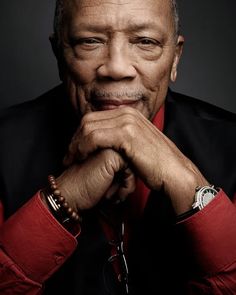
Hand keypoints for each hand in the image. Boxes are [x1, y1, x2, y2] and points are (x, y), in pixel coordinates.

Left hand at [64, 107, 208, 213]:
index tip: (74, 149)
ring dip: (76, 144)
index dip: (80, 134)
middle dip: (74, 138)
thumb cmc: (155, 162)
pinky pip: (94, 137)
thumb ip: (122, 136)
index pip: (93, 118)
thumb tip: (107, 138)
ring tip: (72, 159)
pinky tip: (82, 158)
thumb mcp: (137, 143)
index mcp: (128, 113)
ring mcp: (127, 122)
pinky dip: (83, 147)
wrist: (173, 172)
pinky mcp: (126, 134)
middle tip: (68, 155)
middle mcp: (127, 113)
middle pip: (87, 120)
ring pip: (88, 127)